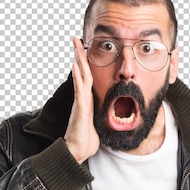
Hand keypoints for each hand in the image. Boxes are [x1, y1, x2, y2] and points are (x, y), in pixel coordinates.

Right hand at [64, 37, 99, 163]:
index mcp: (88, 100)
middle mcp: (83, 98)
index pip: (88, 77)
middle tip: (76, 38)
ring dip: (78, 59)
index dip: (86, 63)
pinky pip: (79, 89)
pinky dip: (78, 76)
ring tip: (76, 44)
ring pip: (80, 76)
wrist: (77, 151)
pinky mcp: (81, 108)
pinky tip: (76, 64)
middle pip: (82, 71)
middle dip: (80, 54)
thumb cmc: (87, 140)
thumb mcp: (98, 123)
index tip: (86, 49)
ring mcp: (81, 102)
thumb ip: (102, 115)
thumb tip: (113, 115)